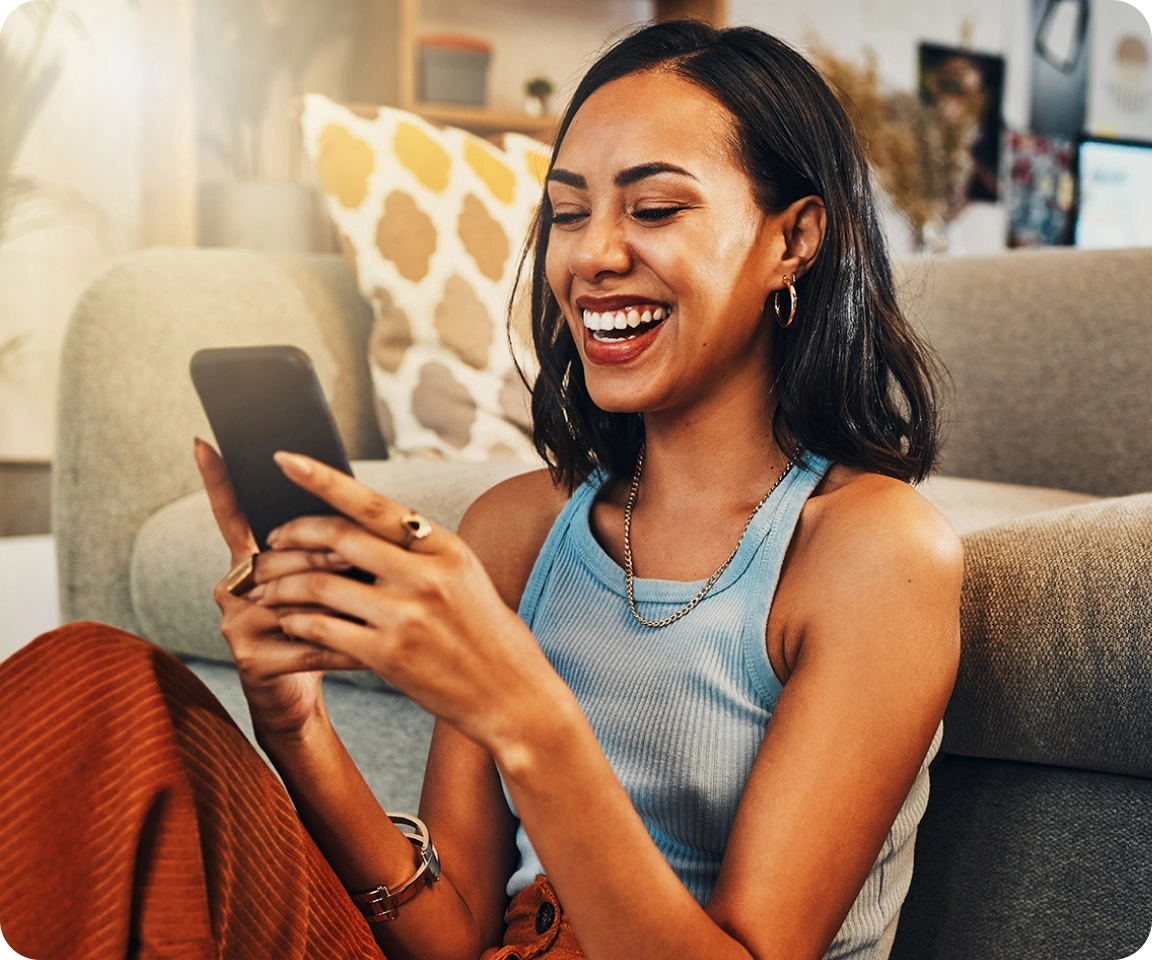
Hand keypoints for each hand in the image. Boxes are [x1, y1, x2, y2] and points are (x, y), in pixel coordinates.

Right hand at [194, 438, 365, 740]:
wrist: (299, 699)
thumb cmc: (320, 629)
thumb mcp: (322, 583)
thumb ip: (326, 548)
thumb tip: (359, 504)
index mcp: (249, 561)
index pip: (231, 514)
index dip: (216, 479)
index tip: (204, 440)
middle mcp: (232, 587)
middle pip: (280, 555)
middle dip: (326, 555)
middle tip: (363, 558)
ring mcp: (236, 623)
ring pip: (294, 596)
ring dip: (339, 597)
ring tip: (377, 600)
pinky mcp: (252, 659)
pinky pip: (308, 641)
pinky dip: (345, 644)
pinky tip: (372, 649)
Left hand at [247, 451, 562, 748]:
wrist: (510, 693)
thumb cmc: (484, 632)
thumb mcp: (463, 575)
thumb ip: (417, 551)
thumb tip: (362, 524)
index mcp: (443, 547)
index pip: (373, 503)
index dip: (324, 479)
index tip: (286, 460)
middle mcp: (425, 575)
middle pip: (338, 538)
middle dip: (292, 535)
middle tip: (269, 542)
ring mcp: (405, 616)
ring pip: (320, 586)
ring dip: (282, 585)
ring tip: (265, 589)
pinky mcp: (388, 655)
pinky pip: (323, 629)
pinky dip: (297, 623)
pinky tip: (289, 622)